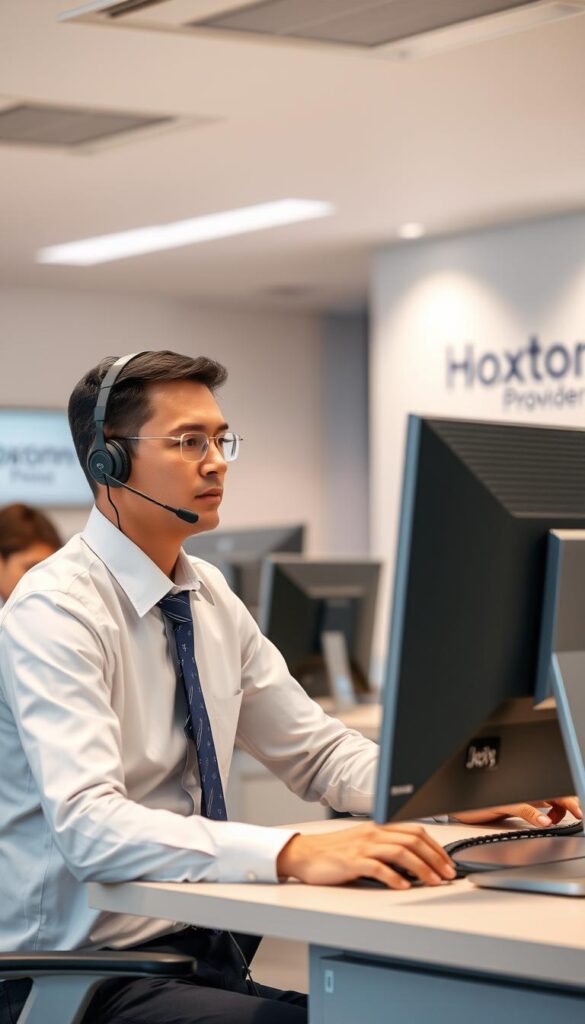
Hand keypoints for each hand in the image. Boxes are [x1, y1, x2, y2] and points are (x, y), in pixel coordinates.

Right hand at [276, 822, 456, 889]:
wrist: (305, 854)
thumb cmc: (334, 851)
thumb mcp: (364, 843)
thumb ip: (386, 847)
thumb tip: (414, 861)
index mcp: (378, 827)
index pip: (415, 831)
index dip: (435, 846)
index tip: (447, 862)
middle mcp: (373, 833)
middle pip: (412, 840)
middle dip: (435, 858)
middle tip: (448, 874)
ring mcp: (363, 846)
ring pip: (400, 852)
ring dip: (422, 868)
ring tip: (434, 882)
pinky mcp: (352, 862)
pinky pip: (378, 868)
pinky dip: (394, 878)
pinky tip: (404, 887)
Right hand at [454, 796, 581, 827]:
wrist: (457, 800)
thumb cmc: (482, 802)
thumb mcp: (511, 807)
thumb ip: (531, 809)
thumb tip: (551, 818)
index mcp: (527, 790)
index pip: (555, 792)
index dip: (571, 801)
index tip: (581, 811)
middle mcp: (523, 789)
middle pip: (555, 792)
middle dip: (572, 801)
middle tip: (582, 812)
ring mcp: (514, 795)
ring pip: (545, 796)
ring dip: (563, 805)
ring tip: (574, 814)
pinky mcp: (502, 802)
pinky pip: (523, 807)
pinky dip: (536, 815)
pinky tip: (546, 822)